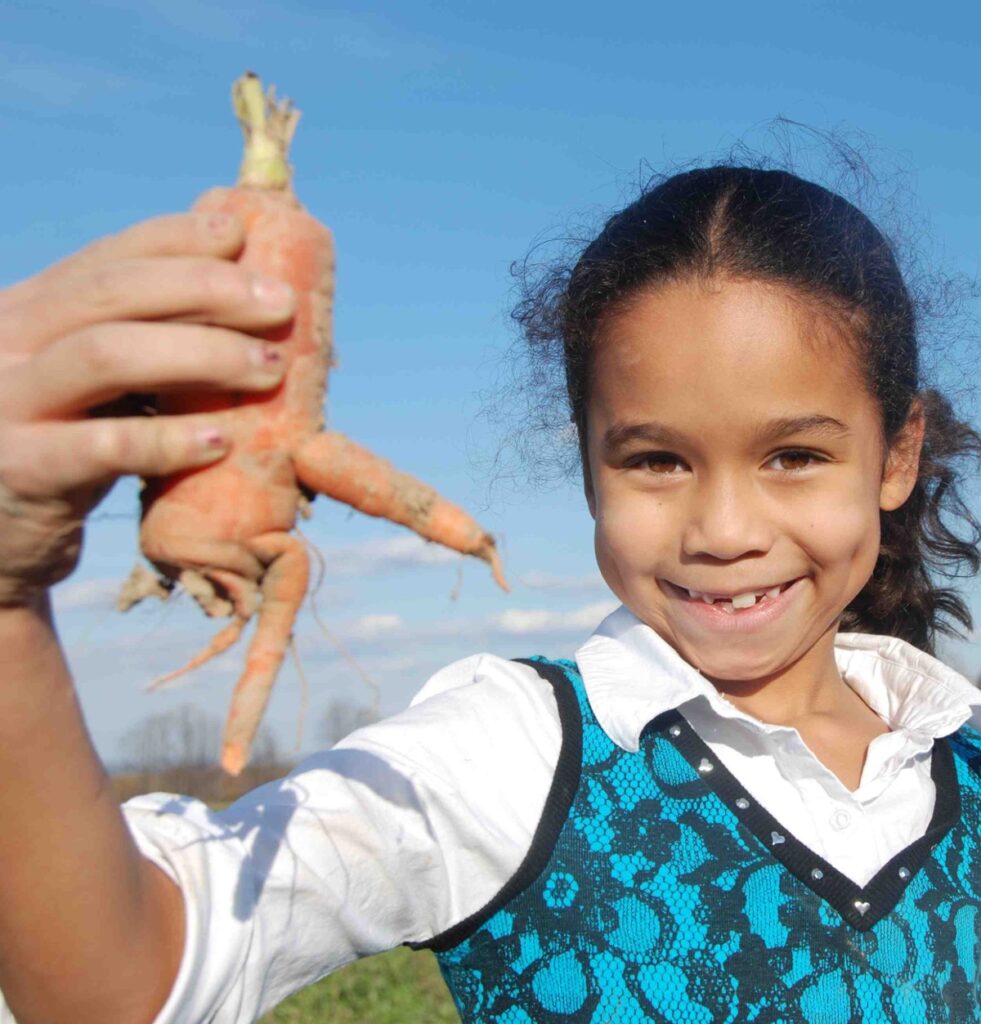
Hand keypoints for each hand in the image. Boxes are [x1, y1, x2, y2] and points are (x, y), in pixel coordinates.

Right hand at [0, 212, 295, 605]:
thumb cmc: (61, 449)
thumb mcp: (87, 385)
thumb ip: (135, 342)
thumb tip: (241, 303)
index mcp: (28, 310)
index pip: (106, 258)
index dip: (176, 240)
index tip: (241, 235)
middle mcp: (7, 341)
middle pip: (111, 293)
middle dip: (207, 289)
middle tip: (280, 305)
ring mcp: (6, 402)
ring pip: (107, 354)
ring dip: (202, 354)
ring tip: (270, 367)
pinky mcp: (21, 468)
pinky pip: (102, 447)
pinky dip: (167, 440)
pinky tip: (221, 440)